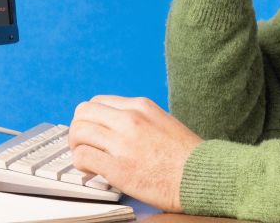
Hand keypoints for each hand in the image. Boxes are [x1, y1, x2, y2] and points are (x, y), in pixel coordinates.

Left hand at [68, 95, 202, 212]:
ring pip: (78, 132)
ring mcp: (123, 143)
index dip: (89, 118)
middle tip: (82, 144)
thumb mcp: (162, 122)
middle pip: (83, 113)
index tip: (91, 131)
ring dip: (76, 146)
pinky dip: (81, 165)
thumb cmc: (187, 156)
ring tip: (85, 158)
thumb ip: (138, 120)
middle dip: (78, 129)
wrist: (203, 176)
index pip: (97, 102)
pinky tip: (91, 172)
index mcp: (140, 106)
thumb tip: (114, 127)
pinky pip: (83, 158)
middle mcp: (129, 119)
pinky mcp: (118, 168)